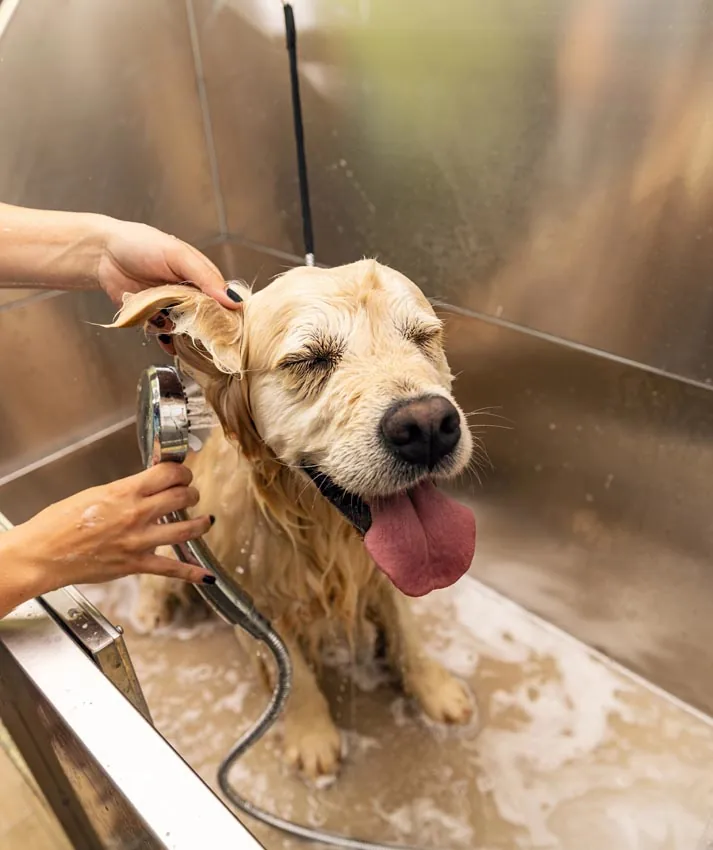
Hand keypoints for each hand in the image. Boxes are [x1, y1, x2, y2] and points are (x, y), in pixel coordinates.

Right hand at [0, 464, 215, 616]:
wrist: (43, 553)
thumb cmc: (59, 523)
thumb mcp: (95, 493)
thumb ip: (125, 490)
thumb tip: (147, 486)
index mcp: (125, 492)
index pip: (168, 473)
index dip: (181, 471)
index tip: (182, 473)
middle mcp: (136, 514)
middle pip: (182, 497)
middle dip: (191, 493)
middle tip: (191, 494)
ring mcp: (139, 541)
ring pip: (185, 530)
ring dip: (200, 524)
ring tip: (205, 520)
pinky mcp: (136, 564)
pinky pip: (171, 569)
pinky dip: (192, 573)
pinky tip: (206, 575)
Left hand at [96, 218, 241, 354]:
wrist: (103, 253)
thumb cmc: (142, 244)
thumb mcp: (179, 256)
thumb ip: (206, 278)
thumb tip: (233, 300)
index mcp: (202, 277)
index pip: (224, 300)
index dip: (228, 315)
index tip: (231, 329)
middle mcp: (190, 294)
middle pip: (207, 319)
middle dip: (206, 329)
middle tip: (204, 336)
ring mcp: (171, 307)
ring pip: (187, 329)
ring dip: (185, 335)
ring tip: (182, 335)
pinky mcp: (153, 318)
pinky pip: (165, 334)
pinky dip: (165, 339)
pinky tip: (165, 339)